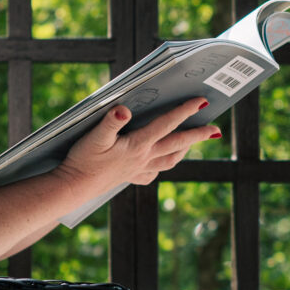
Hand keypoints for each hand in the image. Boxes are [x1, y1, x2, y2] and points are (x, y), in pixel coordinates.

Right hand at [55, 97, 221, 199]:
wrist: (73, 188)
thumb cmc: (81, 160)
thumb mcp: (93, 137)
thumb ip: (110, 121)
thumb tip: (124, 108)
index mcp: (137, 145)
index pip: (166, 124)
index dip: (184, 111)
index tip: (202, 101)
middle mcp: (143, 158)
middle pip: (177, 144)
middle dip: (198, 135)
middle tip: (216, 129)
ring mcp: (139, 170)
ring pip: (170, 160)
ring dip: (184, 150)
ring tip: (194, 142)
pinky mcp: (130, 178)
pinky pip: (153, 173)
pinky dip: (161, 167)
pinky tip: (161, 163)